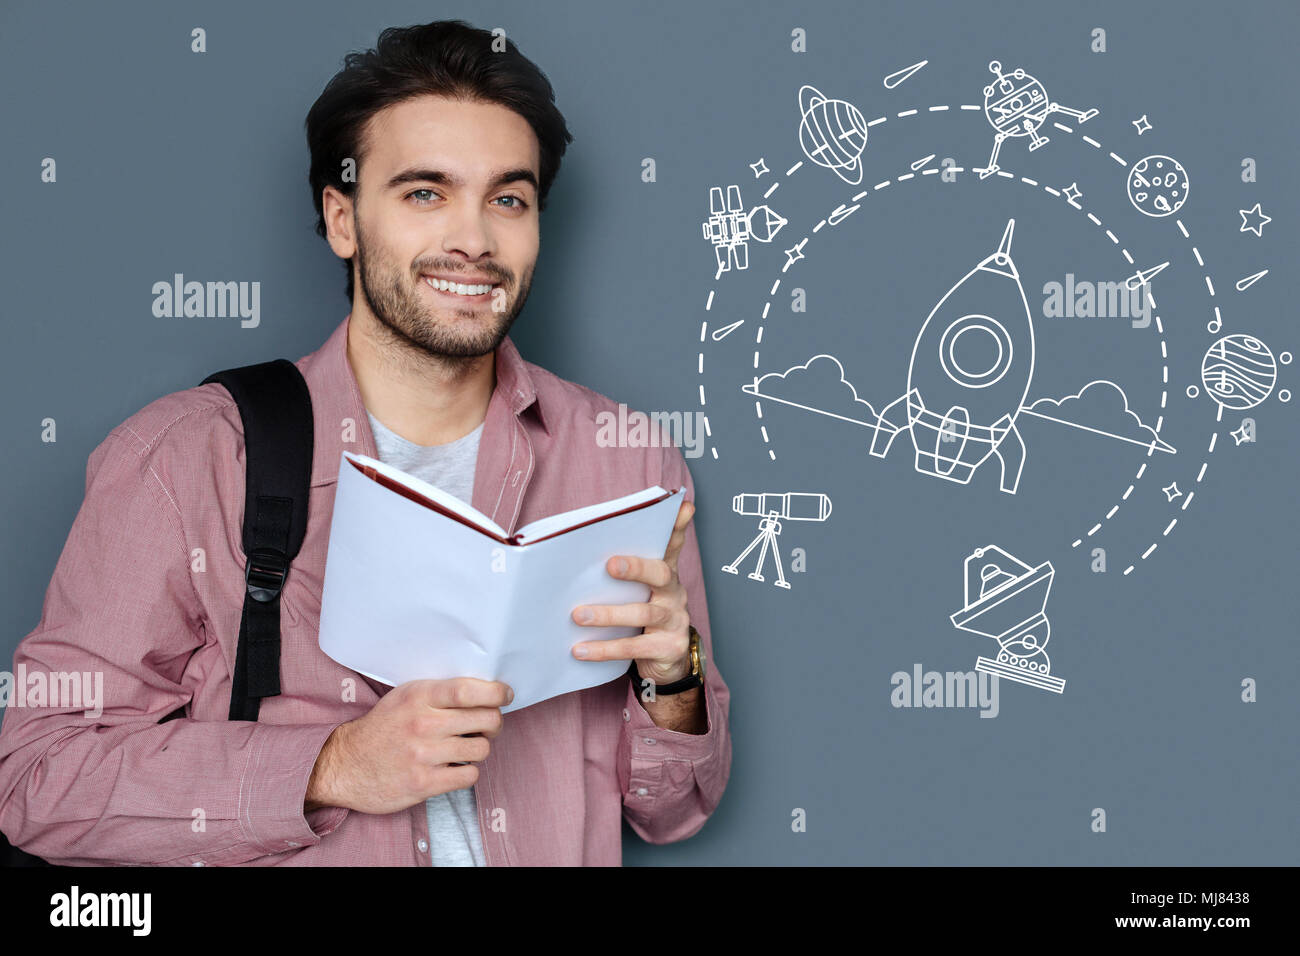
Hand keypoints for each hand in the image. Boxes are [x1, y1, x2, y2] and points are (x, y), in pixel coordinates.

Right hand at [305, 677, 511, 814]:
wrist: (345, 764)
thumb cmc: (382, 728)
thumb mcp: (405, 697)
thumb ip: (439, 692)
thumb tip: (485, 691)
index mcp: (419, 696)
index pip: (468, 690)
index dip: (495, 692)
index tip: (505, 695)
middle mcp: (422, 724)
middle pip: (485, 719)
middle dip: (494, 723)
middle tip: (487, 726)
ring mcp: (423, 756)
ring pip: (481, 749)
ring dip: (480, 749)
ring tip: (465, 748)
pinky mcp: (423, 784)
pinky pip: (469, 776)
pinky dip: (468, 772)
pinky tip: (455, 767)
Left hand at [571, 499, 694, 684]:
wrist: (664, 663)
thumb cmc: (642, 619)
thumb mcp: (636, 592)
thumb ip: (620, 572)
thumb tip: (587, 555)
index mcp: (665, 574)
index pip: (672, 545)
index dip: (677, 527)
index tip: (682, 507)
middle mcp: (674, 593)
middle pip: (660, 574)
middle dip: (636, 567)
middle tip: (610, 565)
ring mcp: (674, 620)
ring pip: (643, 613)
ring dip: (608, 614)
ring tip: (578, 615)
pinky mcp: (668, 647)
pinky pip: (634, 647)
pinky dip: (605, 648)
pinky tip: (580, 650)